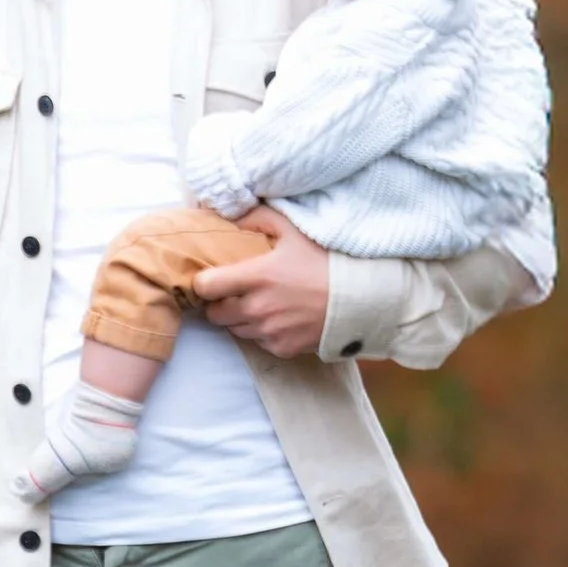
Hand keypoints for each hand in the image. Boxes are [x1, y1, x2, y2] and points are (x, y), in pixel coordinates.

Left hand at [191, 212, 333, 361]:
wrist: (363, 300)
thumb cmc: (328, 262)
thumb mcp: (295, 231)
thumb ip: (259, 218)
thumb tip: (231, 217)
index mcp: (257, 277)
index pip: (206, 286)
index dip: (204, 282)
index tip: (212, 278)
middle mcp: (258, 308)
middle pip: (214, 314)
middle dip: (220, 303)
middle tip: (235, 292)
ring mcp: (269, 332)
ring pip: (235, 329)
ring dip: (240, 319)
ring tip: (260, 303)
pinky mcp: (282, 349)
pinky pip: (258, 343)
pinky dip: (262, 333)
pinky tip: (279, 318)